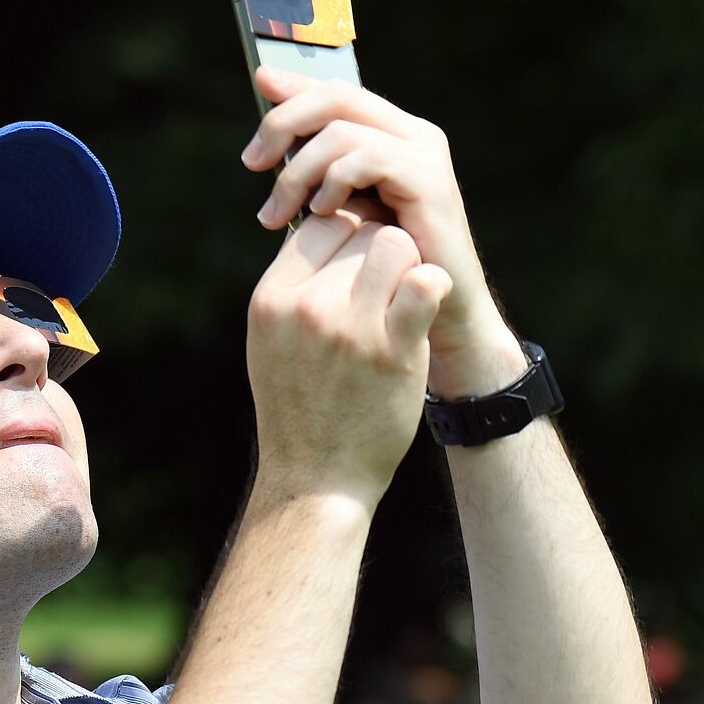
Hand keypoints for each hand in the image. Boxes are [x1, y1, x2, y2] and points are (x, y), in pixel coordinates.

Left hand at [241, 66, 521, 394]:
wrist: (438, 318)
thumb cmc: (383, 274)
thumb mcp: (337, 218)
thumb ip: (309, 181)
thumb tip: (263, 152)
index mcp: (390, 135)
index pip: (336, 89)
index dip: (296, 84)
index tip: (258, 85)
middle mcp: (411, 134)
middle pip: (337, 96)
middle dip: (285, 122)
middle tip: (253, 163)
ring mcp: (424, 154)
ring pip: (344, 129)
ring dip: (299, 169)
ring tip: (278, 215)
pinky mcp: (430, 180)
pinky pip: (368, 157)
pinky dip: (334, 180)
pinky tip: (320, 211)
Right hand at [245, 209, 450, 507]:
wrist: (316, 479)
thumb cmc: (298, 410)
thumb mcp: (270, 342)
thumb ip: (292, 289)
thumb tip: (322, 232)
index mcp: (271, 300)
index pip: (319, 224)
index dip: (347, 235)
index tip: (359, 267)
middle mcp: (306, 307)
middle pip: (359, 230)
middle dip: (377, 253)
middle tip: (385, 291)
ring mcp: (350, 328)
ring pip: (394, 244)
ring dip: (407, 265)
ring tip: (403, 301)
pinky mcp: (392, 351)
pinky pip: (425, 282)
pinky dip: (433, 286)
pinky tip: (425, 310)